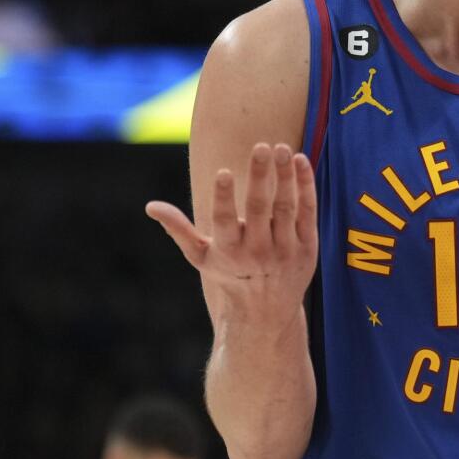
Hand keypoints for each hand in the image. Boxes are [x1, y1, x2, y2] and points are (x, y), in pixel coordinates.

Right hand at [146, 143, 319, 329]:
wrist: (267, 312)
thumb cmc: (228, 276)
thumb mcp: (201, 257)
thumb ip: (179, 229)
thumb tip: (150, 206)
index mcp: (229, 250)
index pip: (224, 220)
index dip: (223, 197)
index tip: (223, 172)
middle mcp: (258, 250)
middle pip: (259, 208)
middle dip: (259, 176)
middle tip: (261, 147)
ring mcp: (285, 249)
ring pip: (286, 206)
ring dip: (284, 175)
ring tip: (281, 148)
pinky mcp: (307, 246)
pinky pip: (307, 210)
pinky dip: (305, 185)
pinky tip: (300, 160)